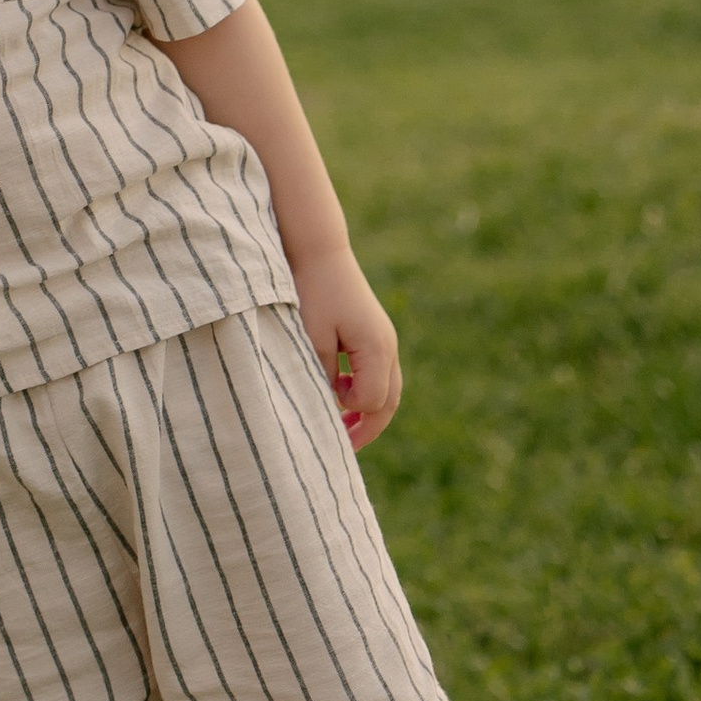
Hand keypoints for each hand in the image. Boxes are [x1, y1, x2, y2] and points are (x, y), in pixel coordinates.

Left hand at [293, 245, 401, 449]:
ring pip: (388, 390)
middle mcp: (388, 346)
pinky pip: (379, 374)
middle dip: (367, 427)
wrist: (320, 252)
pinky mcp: (375, 335)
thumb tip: (330, 408)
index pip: (371, 401)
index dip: (348, 412)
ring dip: (367, 411)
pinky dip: (365, 392)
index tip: (325, 407)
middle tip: (342, 448)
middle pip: (389, 402)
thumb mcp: (311, 337)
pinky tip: (339, 394)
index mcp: (376, 348)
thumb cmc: (313, 291)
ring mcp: (385, 340)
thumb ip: (323, 375)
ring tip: (343, 429)